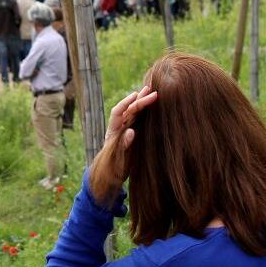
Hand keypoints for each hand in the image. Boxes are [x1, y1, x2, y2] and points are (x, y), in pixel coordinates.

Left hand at [88, 86, 158, 205]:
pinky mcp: (132, 132)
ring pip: (134, 112)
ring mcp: (126, 129)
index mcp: (112, 131)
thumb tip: (131, 131)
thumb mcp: (119, 159)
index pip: (117, 112)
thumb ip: (123, 145)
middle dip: (139, 99)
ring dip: (142, 102)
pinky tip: (152, 106)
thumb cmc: (114, 168)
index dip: (126, 103)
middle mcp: (118, 127)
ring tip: (152, 92)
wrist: (113, 175)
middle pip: (128, 109)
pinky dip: (145, 111)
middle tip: (152, 91)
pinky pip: (138, 118)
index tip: (136, 96)